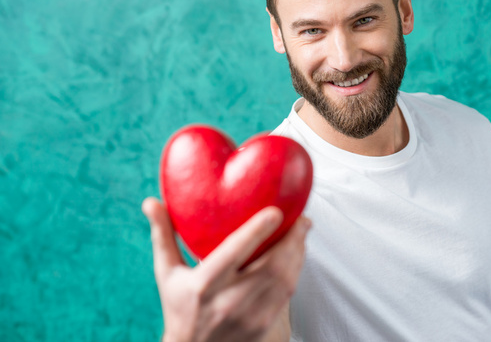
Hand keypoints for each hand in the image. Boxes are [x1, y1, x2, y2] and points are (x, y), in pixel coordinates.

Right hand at [142, 197, 310, 341]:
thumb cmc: (180, 307)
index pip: (234, 253)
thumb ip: (163, 236)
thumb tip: (151, 202)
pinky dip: (296, 270)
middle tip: (301, 219)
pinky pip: (288, 293)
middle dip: (292, 240)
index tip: (276, 211)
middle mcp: (228, 301)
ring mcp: (249, 316)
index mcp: (204, 284)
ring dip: (298, 253)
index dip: (257, 231)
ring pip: (285, 280)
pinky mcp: (264, 324)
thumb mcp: (168, 274)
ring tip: (302, 231)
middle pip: (271, 267)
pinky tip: (298, 254)